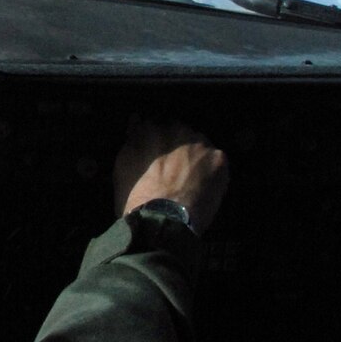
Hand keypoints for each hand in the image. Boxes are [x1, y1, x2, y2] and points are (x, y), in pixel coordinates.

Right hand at [113, 117, 229, 235]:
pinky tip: (202, 184)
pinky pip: (214, 158)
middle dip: (175, 142)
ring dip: (194, 154)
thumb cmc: (135, 196)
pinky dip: (210, 168)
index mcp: (150, 129)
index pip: (152, 123)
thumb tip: (136, 121)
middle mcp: (177, 129)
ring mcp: (200, 143)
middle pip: (178, 130)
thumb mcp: (121, 167)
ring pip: (198, 143)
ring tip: (188, 176)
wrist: (164, 220)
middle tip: (171, 165)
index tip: (152, 150)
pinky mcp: (219, 158)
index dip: (153, 138)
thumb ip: (131, 140)